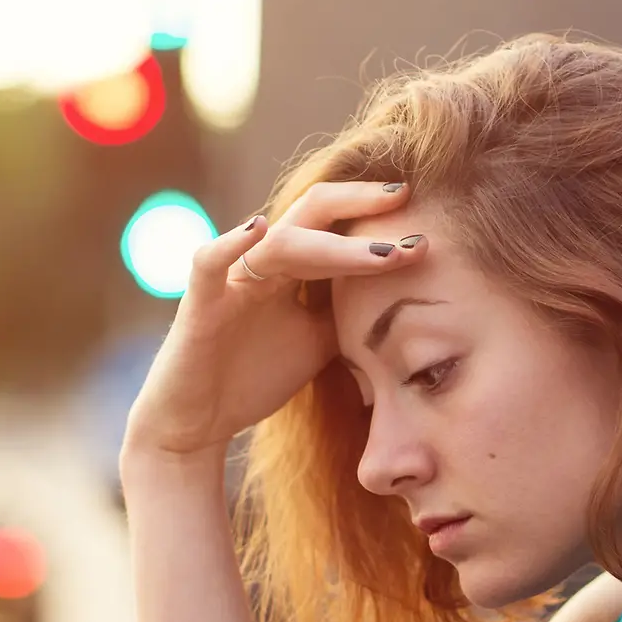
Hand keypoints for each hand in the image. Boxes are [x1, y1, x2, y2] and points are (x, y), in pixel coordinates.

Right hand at [122, 180, 428, 460]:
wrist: (197, 423)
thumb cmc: (251, 378)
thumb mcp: (318, 344)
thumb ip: (349, 315)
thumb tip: (405, 302)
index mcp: (291, 271)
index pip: (336, 227)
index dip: (375, 219)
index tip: (425, 221)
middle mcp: (261, 264)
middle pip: (313, 214)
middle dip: (360, 205)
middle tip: (406, 198)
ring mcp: (230, 280)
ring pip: (282, 243)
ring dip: (335, 246)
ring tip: (383, 251)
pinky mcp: (199, 306)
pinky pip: (209, 263)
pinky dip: (229, 243)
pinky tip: (258, 226)